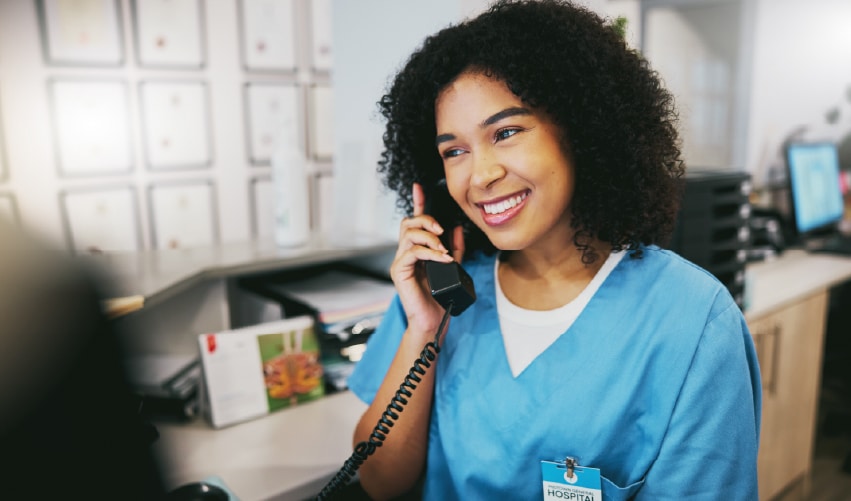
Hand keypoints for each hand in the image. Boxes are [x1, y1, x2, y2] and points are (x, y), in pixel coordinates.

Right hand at [389, 182, 464, 338]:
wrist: (433, 321)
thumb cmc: (441, 297)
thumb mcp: (453, 267)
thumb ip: (455, 248)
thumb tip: (457, 228)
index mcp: (417, 250)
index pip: (415, 221)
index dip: (417, 202)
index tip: (420, 187)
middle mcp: (405, 253)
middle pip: (408, 222)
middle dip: (426, 220)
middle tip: (441, 231)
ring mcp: (400, 262)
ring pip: (409, 234)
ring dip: (429, 237)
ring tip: (443, 250)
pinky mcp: (399, 272)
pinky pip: (412, 252)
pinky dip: (429, 252)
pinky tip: (442, 258)